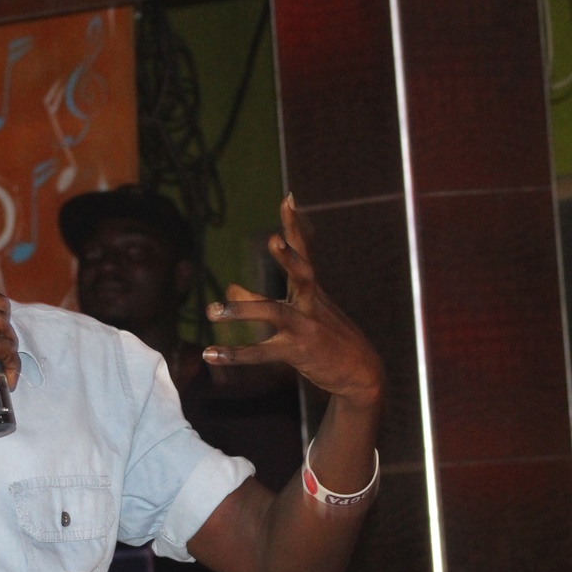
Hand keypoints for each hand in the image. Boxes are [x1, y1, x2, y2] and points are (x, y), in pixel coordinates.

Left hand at [203, 195, 381, 407]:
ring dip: (243, 311)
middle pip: (303, 274)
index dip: (295, 226)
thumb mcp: (297, 314)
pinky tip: (210, 354)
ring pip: (275, 314)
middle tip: (273, 239)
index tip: (288, 198)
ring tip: (211, 310)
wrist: (360, 372)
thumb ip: (258, 299)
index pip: (303, 253)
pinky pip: (263, 352)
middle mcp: (310, 304)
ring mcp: (306, 327)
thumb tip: (229, 287)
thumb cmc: (327, 338)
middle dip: (290, 257)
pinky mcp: (299, 352)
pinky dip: (236, 354)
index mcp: (310, 291)